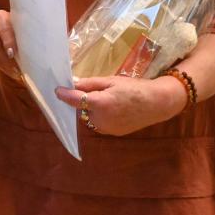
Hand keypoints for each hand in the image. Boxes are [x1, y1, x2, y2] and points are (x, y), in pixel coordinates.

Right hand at [0, 9, 21, 76]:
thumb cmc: (8, 23)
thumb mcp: (13, 22)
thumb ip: (20, 31)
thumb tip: (35, 48)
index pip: (4, 31)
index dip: (9, 43)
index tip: (14, 54)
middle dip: (7, 60)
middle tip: (18, 70)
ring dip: (3, 65)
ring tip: (15, 73)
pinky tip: (7, 69)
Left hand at [54, 74, 186, 136]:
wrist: (157, 104)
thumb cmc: (135, 88)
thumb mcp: (111, 81)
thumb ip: (90, 84)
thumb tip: (73, 84)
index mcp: (100, 104)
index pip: (75, 100)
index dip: (64, 94)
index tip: (57, 90)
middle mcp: (101, 119)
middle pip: (81, 109)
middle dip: (82, 101)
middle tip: (91, 91)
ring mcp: (107, 129)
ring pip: (89, 117)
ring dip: (91, 109)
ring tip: (106, 99)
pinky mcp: (113, 133)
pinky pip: (99, 123)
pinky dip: (99, 116)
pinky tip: (112, 108)